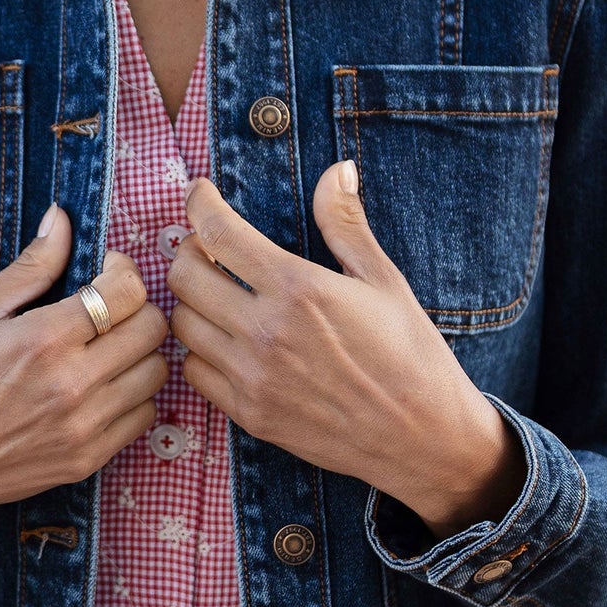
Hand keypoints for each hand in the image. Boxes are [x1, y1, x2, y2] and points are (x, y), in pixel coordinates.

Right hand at [0, 207, 169, 547]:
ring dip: (138, 352)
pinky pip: (143, 417)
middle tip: (108, 306)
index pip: (128, 290)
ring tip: (105, 346)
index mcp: (43, 339)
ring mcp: (84, 428)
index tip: (103, 271)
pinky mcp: (86, 461)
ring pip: (156, 373)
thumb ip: (31, 266)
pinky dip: (132, 395)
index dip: (121, 270)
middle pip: (152, 329)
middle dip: (135, 306)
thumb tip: (62, 218)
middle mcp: (73, 385)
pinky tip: (100, 385)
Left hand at [168, 165, 524, 538]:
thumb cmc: (412, 354)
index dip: (198, 204)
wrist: (424, 438)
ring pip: (182, 324)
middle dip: (190, 250)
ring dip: (193, 300)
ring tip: (219, 292)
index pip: (217, 233)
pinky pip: (195, 372)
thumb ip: (345, 222)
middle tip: (211, 247)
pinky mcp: (250, 415)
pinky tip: (227, 340)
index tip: (200, 193)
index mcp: (298, 289)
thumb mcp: (384, 280)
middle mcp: (266, 333)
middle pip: (184, 275)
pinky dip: (201, 350)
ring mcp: (253, 378)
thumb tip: (337, 169)